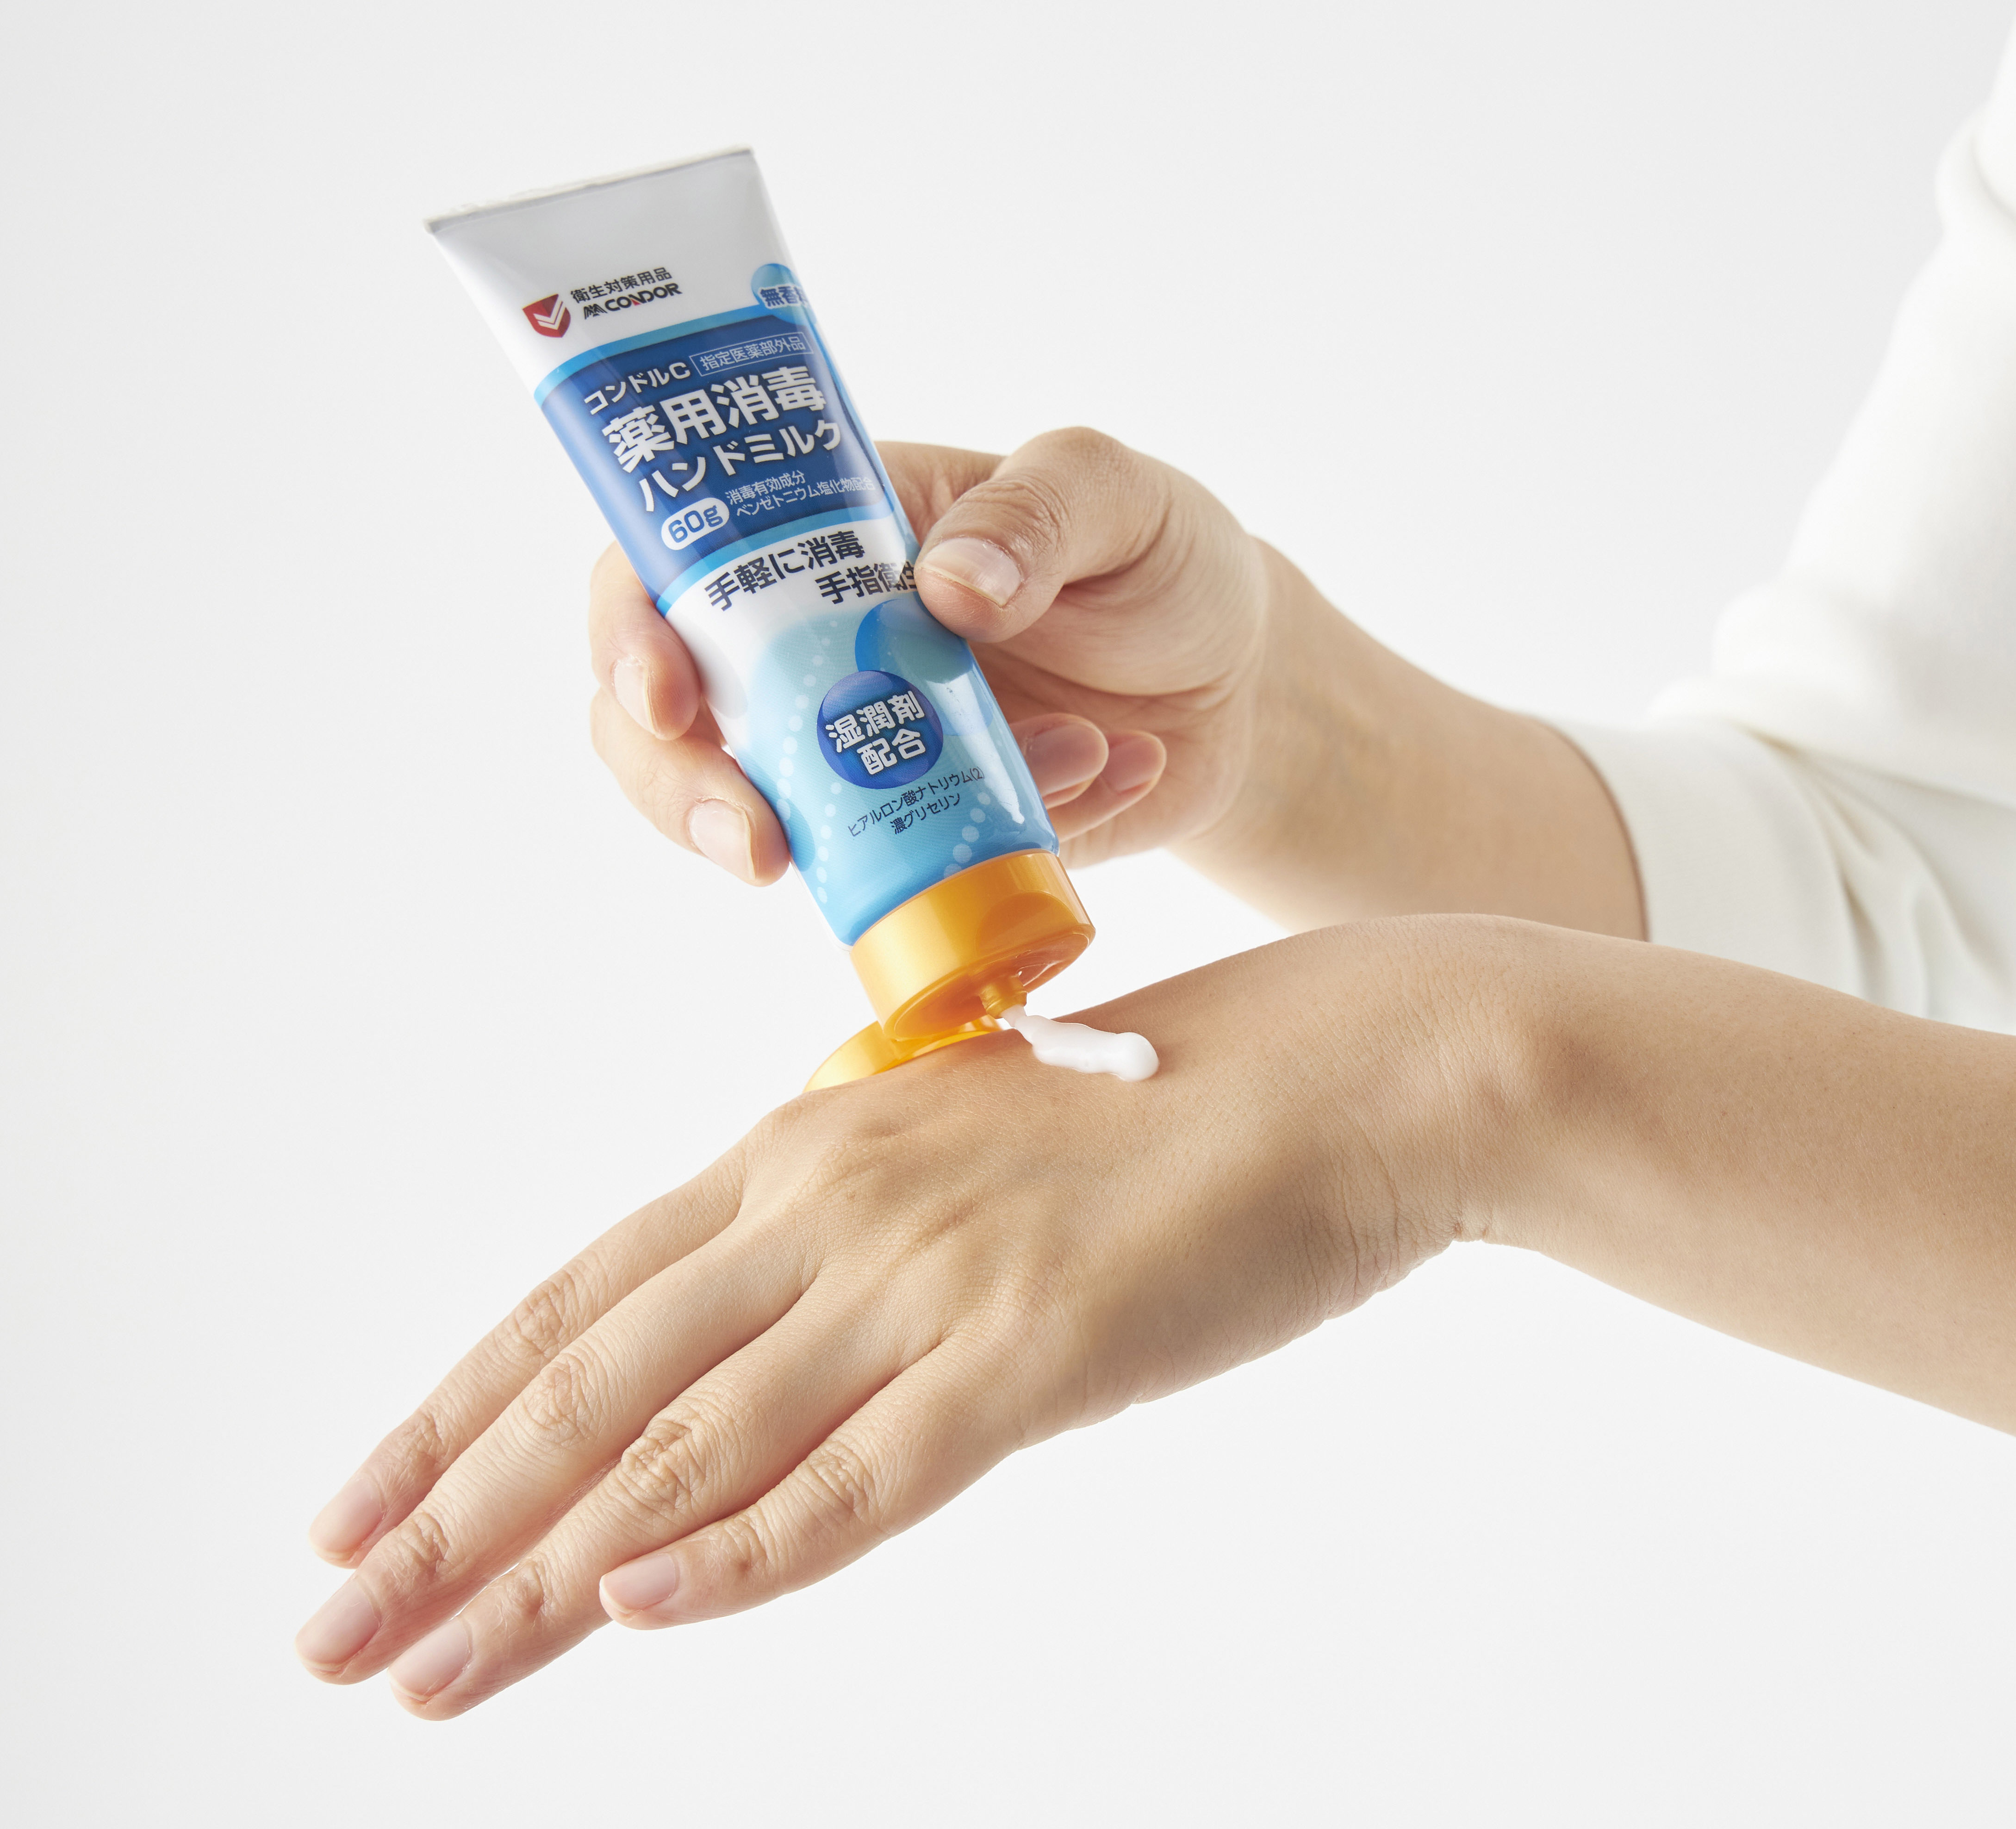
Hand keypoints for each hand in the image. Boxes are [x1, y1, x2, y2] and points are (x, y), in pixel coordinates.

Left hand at [294, 921, 1515, 1716]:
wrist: (1336, 1078)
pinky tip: (642, 1608)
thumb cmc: (1157, 1121)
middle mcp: (834, 1204)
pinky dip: (744, 1549)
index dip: (456, 1408)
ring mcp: (928, 1274)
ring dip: (547, 1571)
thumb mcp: (962, 1162)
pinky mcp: (1032, 1348)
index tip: (354, 1507)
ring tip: (426, 1670)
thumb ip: (851, 1252)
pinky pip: (863, 1475)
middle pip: (599, 1382)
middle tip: (331, 1629)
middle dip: (450, 1514)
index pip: (583, 1297)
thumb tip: (757, 1356)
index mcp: (809, 1148)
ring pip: (694, 1443)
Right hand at [586, 429, 1273, 883]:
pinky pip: (909, 876)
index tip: (668, 701)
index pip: (673, 572)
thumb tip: (946, 584)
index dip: (632, 636)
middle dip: (686, 793)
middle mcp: (814, 649)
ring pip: (770, 821)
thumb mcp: (1111, 493)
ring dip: (879, 835)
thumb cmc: (1157, 558)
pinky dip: (1007, 846)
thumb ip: (1037, 514)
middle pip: (669, 728)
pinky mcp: (919, 838)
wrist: (1240, 684)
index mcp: (826, 534)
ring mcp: (858, 755)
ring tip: (1064, 767)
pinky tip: (1116, 769)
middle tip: (762, 848)